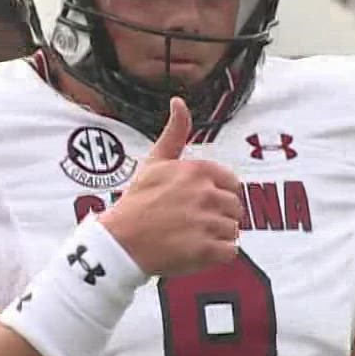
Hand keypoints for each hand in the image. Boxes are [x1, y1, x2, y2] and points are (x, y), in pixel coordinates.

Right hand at [97, 97, 243, 277]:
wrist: (120, 243)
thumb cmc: (137, 202)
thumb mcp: (154, 162)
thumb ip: (174, 133)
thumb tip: (179, 101)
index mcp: (198, 171)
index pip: (231, 184)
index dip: (216, 195)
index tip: (197, 204)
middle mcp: (205, 194)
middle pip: (234, 208)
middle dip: (217, 216)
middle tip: (190, 223)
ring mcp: (207, 223)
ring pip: (232, 230)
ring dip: (216, 236)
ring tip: (189, 237)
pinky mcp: (207, 250)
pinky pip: (230, 251)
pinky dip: (217, 254)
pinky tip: (195, 250)